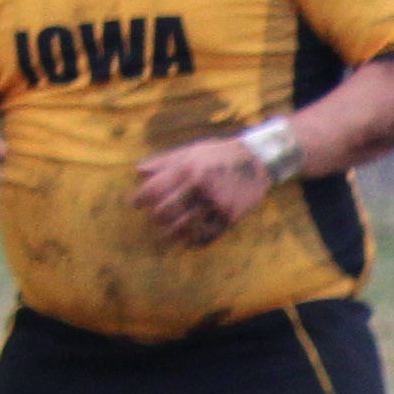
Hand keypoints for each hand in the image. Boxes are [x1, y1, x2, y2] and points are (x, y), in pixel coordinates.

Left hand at [132, 132, 273, 246]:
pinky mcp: (230, 217)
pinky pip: (208, 236)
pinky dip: (195, 242)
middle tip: (154, 218)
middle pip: (166, 211)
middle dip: (155, 217)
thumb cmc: (219, 154)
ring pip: (184, 226)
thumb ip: (164, 161)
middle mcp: (200, 187)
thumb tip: (138, 171)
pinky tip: (188, 242)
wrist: (257, 161)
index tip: (136, 204)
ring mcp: (216, 204)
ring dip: (171, 233)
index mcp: (187, 169)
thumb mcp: (190, 151)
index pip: (154, 189)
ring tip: (167, 234)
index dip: (140, 198)